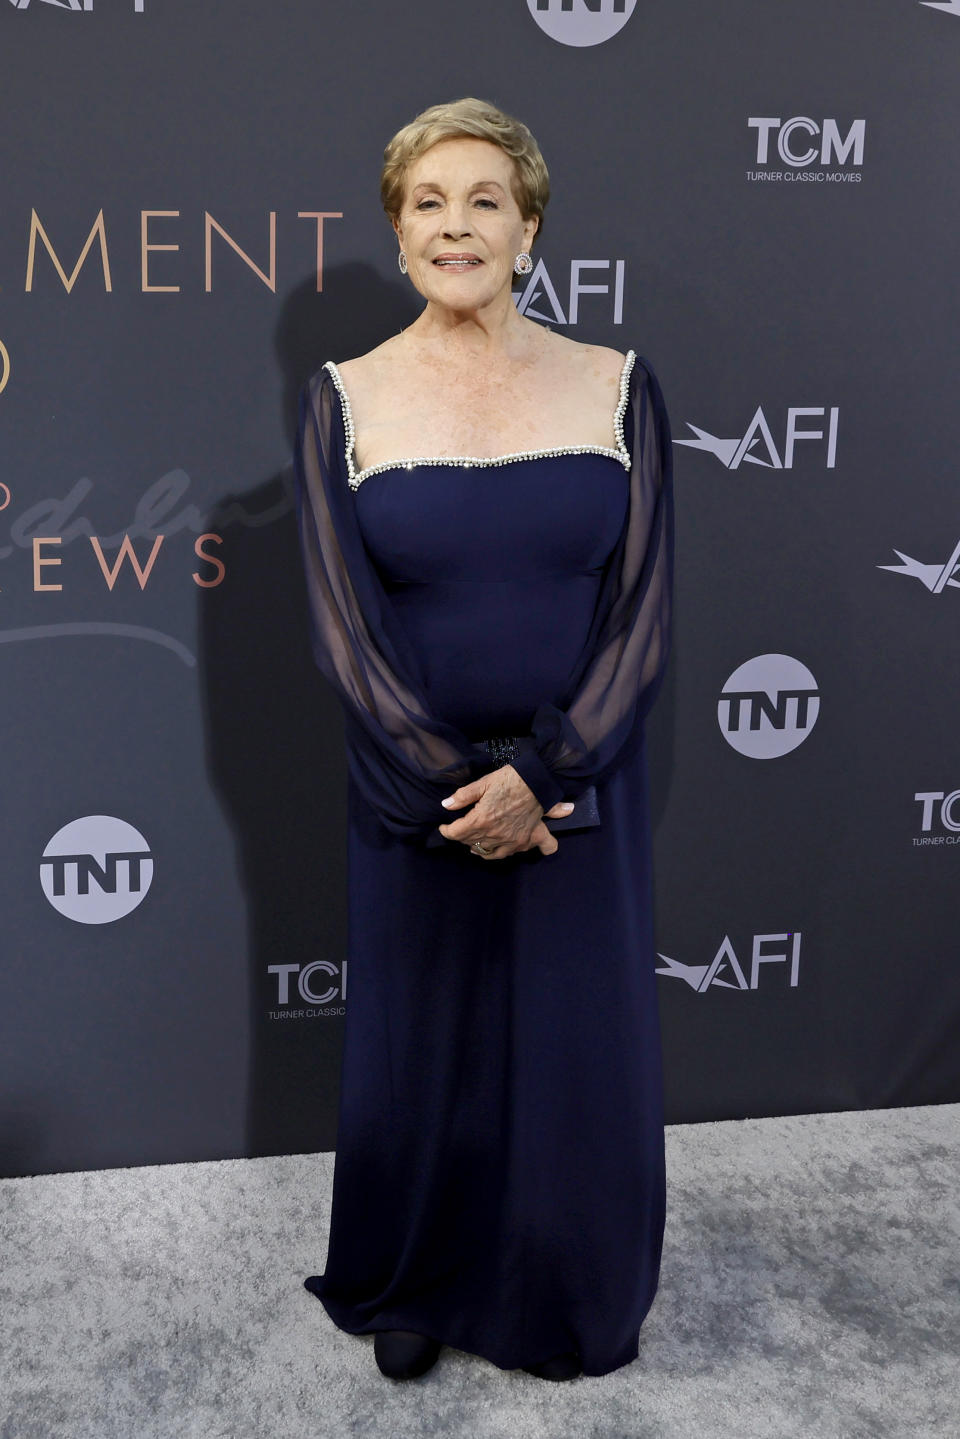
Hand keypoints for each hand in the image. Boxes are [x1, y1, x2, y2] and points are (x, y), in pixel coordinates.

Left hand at [437, 763, 573, 857]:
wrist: (537, 781)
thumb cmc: (509, 779)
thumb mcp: (483, 783)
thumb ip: (463, 796)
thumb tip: (446, 805)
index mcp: (481, 820)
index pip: (456, 834)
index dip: (446, 831)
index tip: (443, 827)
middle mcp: (494, 834)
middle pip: (470, 843)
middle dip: (461, 837)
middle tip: (459, 830)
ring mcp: (510, 840)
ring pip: (487, 853)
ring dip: (478, 848)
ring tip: (474, 843)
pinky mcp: (523, 841)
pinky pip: (509, 854)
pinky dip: (499, 853)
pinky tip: (497, 849)